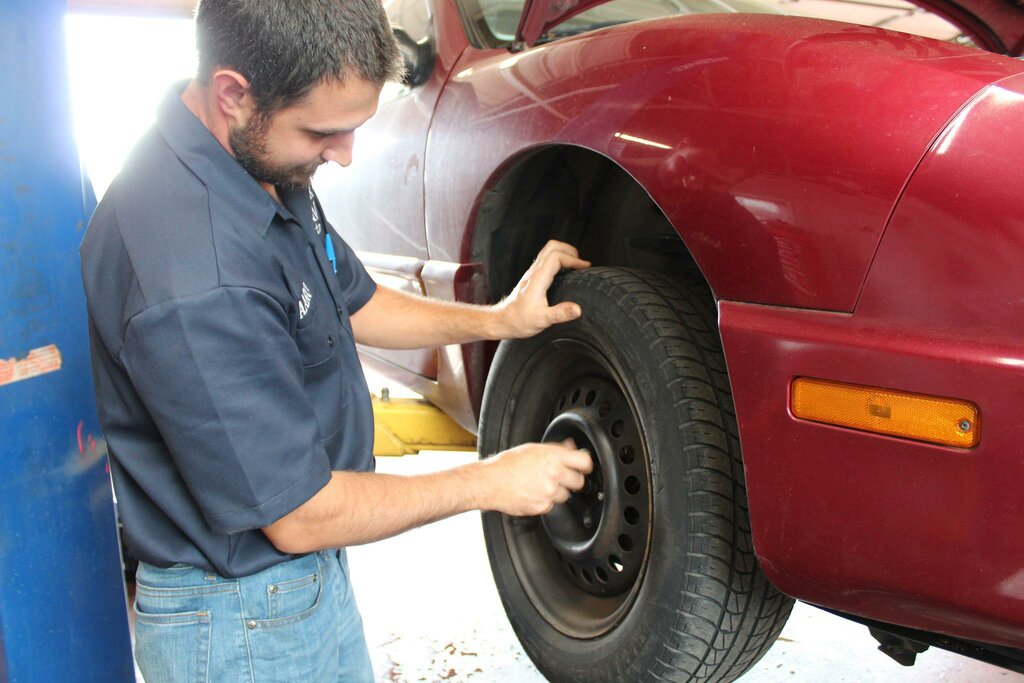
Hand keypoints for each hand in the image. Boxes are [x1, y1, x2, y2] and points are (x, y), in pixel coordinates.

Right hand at [478, 439, 593, 515]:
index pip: (585, 462)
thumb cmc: (508, 464)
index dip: (586, 465)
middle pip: (579, 481)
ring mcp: (549, 492)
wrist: (490, 482)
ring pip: (565, 495)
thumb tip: (571, 447)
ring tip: (541, 485)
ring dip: (557, 492)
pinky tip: (534, 493)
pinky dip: (546, 501)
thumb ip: (556, 449)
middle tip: (559, 476)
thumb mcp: (533, 449)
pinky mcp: (543, 507)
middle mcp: (554, 474)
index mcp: (553, 457)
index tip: (584, 467)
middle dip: (572, 479)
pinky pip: (552, 505)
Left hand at [493, 240, 589, 338]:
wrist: (502, 321)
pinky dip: (558, 260)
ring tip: (576, 265)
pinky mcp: (532, 277)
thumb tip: (577, 309)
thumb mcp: (541, 321)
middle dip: (569, 251)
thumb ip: (560, 314)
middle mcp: (534, 273)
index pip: (556, 257)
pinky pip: (545, 260)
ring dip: (563, 253)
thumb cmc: (519, 321)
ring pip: (547, 251)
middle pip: (551, 247)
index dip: (573, 259)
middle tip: (581, 263)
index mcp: (538, 279)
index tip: (585, 267)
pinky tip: (565, 273)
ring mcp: (532, 273)